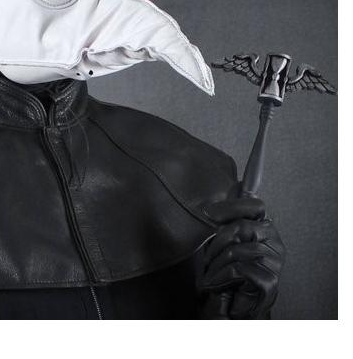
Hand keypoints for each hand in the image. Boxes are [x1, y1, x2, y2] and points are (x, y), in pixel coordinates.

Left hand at [197, 195, 284, 318]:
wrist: (236, 308)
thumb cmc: (228, 272)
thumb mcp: (222, 242)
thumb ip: (226, 219)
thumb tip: (230, 188)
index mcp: (262, 227)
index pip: (255, 204)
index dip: (243, 190)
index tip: (240, 174)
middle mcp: (273, 240)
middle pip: (243, 224)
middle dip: (219, 238)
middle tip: (207, 255)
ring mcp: (275, 260)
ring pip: (237, 248)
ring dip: (217, 263)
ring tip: (211, 273)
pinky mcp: (270, 280)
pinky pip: (239, 268)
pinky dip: (221, 276)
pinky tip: (216, 283)